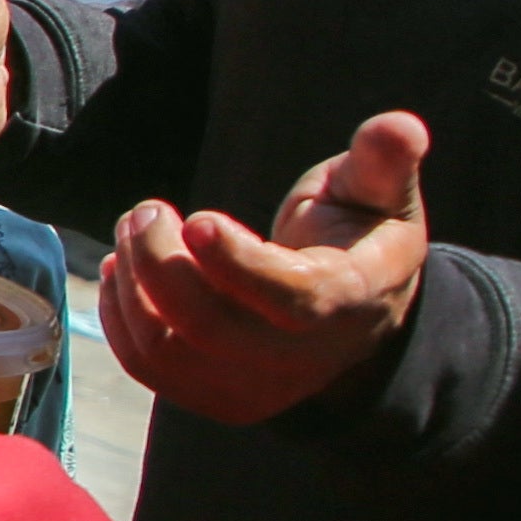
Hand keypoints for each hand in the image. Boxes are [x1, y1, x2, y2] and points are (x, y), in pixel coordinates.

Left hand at [99, 111, 431, 425]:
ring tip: (133, 228)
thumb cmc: (360, 237)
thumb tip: (400, 125)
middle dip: (161, 263)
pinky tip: (123, 268)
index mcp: (349, 301)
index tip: (197, 218)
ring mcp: (256, 385)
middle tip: (146, 210)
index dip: (237, 263)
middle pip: (211, 327)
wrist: (353, 313)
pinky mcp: (216, 395)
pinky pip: (149, 367)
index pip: (291, 298)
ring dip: (132, 285)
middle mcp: (301, 356)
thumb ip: (384, 160)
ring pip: (168, 351)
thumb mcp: (383, 194)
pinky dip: (120, 316)